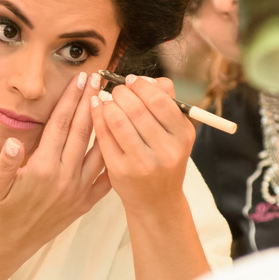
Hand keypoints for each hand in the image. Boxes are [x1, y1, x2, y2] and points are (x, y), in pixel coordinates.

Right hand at [0, 70, 110, 263]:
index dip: (71, 99)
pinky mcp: (84, 204)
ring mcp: (77, 191)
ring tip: (113, 103)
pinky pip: (105, 181)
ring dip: (107, 125)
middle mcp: (63, 177)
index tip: (80, 78)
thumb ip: (3, 163)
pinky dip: (114, 161)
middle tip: (100, 78)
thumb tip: (12, 142)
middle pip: (82, 131)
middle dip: (91, 101)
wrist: (9, 244)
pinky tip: (123, 144)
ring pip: (98, 152)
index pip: (60, 124)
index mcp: (42, 167)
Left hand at [90, 74, 194, 210]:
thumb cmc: (163, 158)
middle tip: (117, 90)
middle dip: (121, 92)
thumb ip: (166, 101)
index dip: (141, 85)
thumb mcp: (175, 133)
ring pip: (117, 119)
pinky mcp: (120, 171)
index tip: (131, 81)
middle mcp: (166, 151)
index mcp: (183, 136)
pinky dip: (97, 116)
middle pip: (136, 107)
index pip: (160, 99)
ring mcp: (142, 163)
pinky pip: (103, 135)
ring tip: (107, 101)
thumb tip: (144, 79)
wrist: (156, 200)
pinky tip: (96, 109)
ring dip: (108, 103)